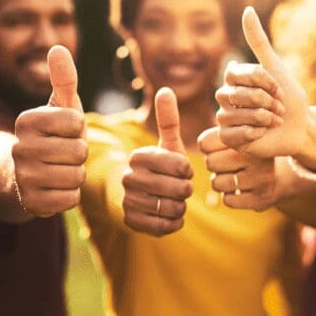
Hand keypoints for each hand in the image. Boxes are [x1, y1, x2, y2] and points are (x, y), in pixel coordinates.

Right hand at [12, 46, 87, 216]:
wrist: (22, 179)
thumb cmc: (50, 137)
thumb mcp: (59, 108)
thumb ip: (63, 79)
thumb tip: (58, 47)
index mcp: (26, 120)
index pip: (76, 121)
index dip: (77, 128)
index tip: (62, 131)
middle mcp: (19, 148)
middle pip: (79, 150)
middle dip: (78, 153)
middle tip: (62, 154)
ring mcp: (23, 177)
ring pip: (76, 175)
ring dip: (75, 174)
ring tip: (58, 170)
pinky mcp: (31, 203)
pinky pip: (70, 198)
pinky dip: (69, 195)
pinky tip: (54, 189)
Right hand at [121, 88, 192, 235]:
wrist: (138, 195)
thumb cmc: (159, 168)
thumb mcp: (167, 144)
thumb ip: (168, 120)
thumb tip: (165, 89)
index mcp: (139, 156)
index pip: (180, 165)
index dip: (187, 170)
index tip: (183, 171)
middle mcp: (129, 177)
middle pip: (178, 189)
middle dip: (186, 190)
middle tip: (182, 188)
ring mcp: (128, 200)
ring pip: (173, 208)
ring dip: (180, 206)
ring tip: (174, 200)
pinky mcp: (131, 221)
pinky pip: (165, 226)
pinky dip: (174, 222)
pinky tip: (169, 213)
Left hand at [199, 126, 276, 210]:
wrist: (280, 178)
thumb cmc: (247, 155)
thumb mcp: (235, 140)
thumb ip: (215, 137)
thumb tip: (203, 145)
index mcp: (248, 136)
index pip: (206, 143)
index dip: (209, 148)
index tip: (221, 148)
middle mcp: (257, 155)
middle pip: (210, 162)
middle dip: (215, 165)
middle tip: (229, 164)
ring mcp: (261, 178)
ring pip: (217, 183)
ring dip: (221, 182)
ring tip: (236, 177)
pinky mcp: (260, 199)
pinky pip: (228, 200)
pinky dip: (230, 196)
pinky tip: (242, 190)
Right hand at [216, 7, 315, 167]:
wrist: (300, 129)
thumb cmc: (290, 99)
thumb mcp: (276, 68)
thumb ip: (258, 42)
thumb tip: (246, 10)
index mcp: (234, 78)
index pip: (239, 73)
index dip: (263, 81)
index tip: (279, 88)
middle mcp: (226, 96)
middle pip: (238, 94)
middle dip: (266, 101)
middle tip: (278, 108)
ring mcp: (225, 117)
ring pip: (235, 114)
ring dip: (263, 118)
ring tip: (274, 121)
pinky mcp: (228, 137)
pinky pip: (233, 133)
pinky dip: (254, 133)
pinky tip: (263, 134)